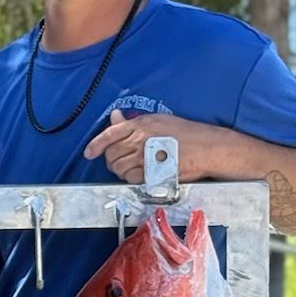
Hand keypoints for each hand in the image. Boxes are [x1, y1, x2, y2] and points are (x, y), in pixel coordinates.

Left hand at [84, 111, 219, 183]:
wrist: (206, 148)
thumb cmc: (186, 134)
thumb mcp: (157, 121)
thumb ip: (133, 123)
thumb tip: (115, 118)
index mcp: (141, 124)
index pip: (110, 133)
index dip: (96, 144)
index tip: (89, 152)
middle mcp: (140, 140)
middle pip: (112, 154)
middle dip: (111, 159)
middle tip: (119, 160)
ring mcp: (145, 157)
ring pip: (118, 168)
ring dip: (120, 170)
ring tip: (131, 167)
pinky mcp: (151, 172)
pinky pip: (130, 178)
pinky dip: (130, 178)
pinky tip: (139, 174)